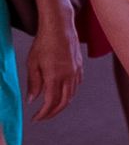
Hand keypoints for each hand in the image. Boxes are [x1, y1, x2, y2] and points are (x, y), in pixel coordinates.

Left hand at [25, 5, 81, 120]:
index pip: (50, 102)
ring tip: (51, 108)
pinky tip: (63, 93)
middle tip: (43, 117)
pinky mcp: (79, 66)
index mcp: (55, 76)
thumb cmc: (43, 43)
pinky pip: (76, 85)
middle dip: (53, 113)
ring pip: (72, 95)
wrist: (60, 26)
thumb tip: (32, 100)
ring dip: (62, 104)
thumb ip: (33, 83)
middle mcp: (68, 76)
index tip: (35, 118)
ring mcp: (76, 71)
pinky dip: (69, 93)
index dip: (43, 114)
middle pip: (64, 102)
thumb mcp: (32, 63)